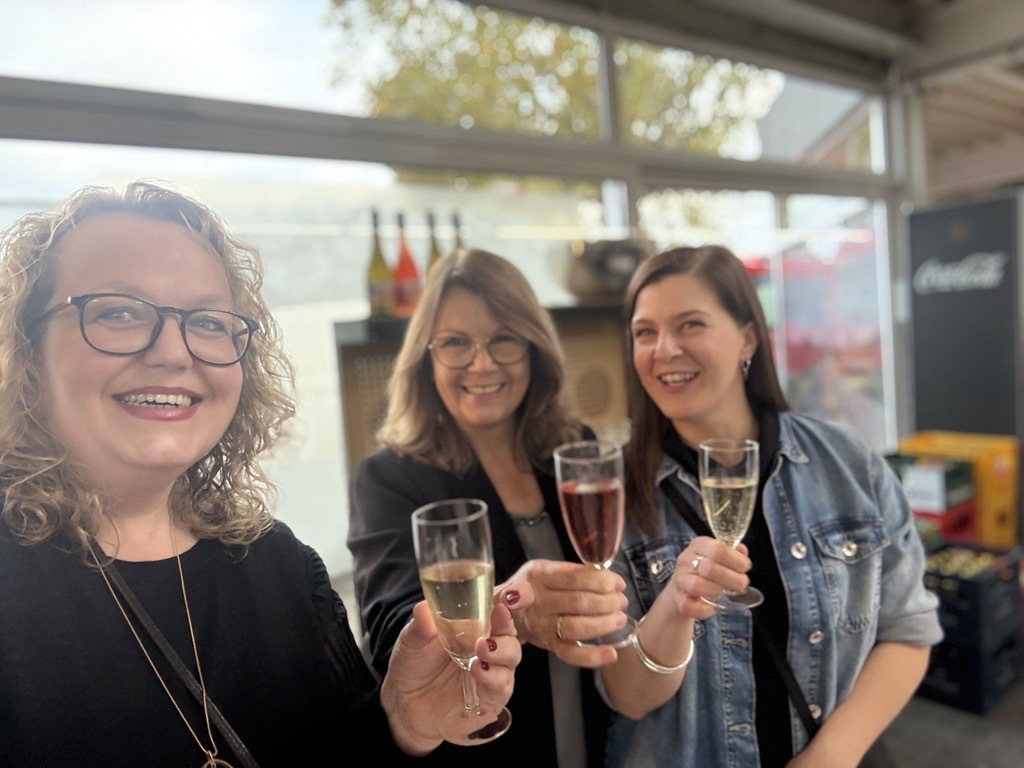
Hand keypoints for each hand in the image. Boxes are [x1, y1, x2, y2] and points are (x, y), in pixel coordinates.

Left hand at [381, 580, 533, 754]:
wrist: (403, 704)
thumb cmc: (413, 665)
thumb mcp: (412, 641)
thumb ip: (421, 625)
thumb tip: (422, 609)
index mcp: (473, 624)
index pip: (497, 607)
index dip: (508, 598)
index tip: (508, 594)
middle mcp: (487, 644)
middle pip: (510, 630)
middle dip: (508, 623)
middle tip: (500, 615)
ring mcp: (492, 670)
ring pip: (512, 656)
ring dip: (502, 650)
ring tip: (482, 648)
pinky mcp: (491, 696)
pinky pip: (502, 685)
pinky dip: (493, 676)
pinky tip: (478, 669)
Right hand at [505, 559, 624, 667]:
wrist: (505, 612)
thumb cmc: (533, 586)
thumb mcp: (544, 568)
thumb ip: (571, 570)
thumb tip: (604, 574)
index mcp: (539, 576)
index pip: (574, 578)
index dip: (601, 581)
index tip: (618, 583)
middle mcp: (538, 602)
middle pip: (578, 603)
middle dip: (607, 602)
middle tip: (621, 601)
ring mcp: (543, 626)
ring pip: (576, 627)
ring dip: (604, 624)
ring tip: (620, 618)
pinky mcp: (548, 645)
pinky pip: (571, 654)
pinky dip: (593, 656)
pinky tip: (611, 653)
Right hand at [671, 536, 750, 618]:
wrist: (681, 588)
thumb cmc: (704, 569)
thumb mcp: (717, 555)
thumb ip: (732, 552)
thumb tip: (742, 551)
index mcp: (698, 545)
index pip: (718, 549)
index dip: (737, 560)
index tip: (745, 568)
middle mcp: (686, 560)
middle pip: (710, 568)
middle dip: (733, 579)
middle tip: (741, 584)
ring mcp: (680, 580)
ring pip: (697, 585)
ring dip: (717, 591)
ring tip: (725, 593)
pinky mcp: (678, 600)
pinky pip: (688, 606)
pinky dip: (703, 610)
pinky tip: (712, 608)